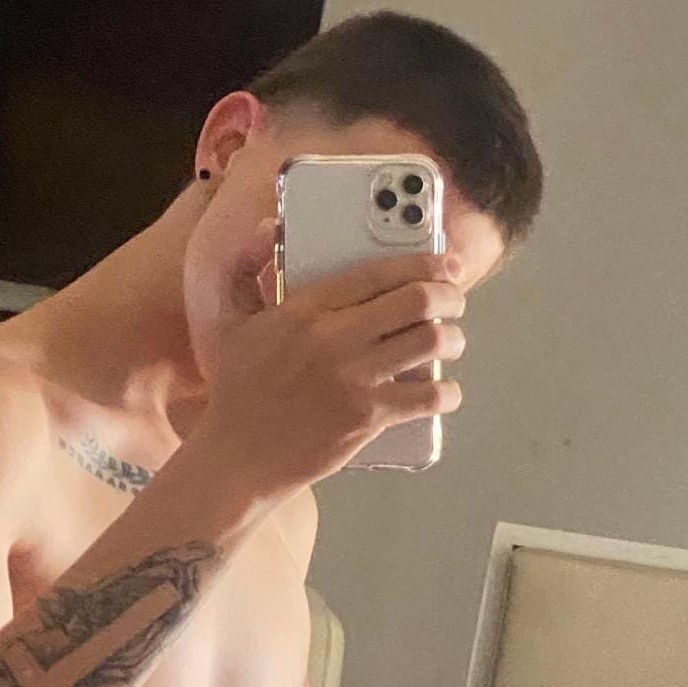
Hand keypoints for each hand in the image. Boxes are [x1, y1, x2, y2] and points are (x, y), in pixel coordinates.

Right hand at [199, 231, 466, 494]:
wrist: (237, 457)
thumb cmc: (237, 391)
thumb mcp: (231, 322)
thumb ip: (247, 269)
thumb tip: (267, 230)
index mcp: (304, 309)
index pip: (378, 272)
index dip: (423, 263)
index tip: (447, 264)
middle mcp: (333, 338)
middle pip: (416, 301)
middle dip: (449, 296)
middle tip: (455, 302)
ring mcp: (353, 379)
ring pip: (430, 342)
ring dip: (454, 339)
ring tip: (452, 342)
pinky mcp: (366, 418)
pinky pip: (427, 397)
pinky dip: (448, 393)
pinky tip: (446, 392)